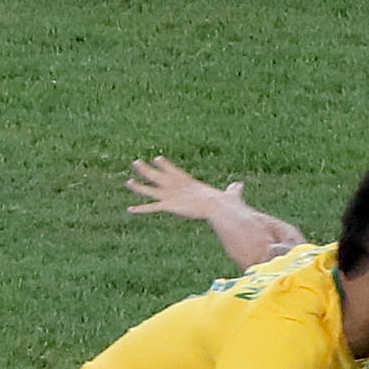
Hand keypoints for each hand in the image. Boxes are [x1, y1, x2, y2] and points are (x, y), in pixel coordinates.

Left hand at [128, 154, 248, 226]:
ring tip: (128, 182)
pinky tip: (130, 210)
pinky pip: (152, 207)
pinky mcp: (169, 205)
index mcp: (189, 182)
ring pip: (150, 190)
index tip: (157, 158)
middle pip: (158, 176)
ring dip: (139, 186)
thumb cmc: (224, 202)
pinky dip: (141, 209)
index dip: (165, 165)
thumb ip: (233, 190)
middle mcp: (177, 187)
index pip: (174, 171)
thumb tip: (241, 185)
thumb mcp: (229, 194)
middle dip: (146, 169)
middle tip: (135, 162)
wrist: (218, 207)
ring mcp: (172, 196)